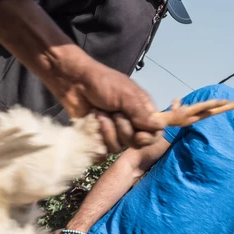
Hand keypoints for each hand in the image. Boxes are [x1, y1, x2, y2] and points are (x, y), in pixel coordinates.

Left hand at [45, 54, 164, 152]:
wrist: (74, 82)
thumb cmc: (101, 82)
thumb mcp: (125, 94)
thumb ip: (141, 113)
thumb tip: (160, 127)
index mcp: (142, 111)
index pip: (155, 133)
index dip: (148, 137)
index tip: (139, 133)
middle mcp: (131, 123)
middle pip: (137, 143)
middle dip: (124, 130)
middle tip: (114, 112)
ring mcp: (114, 132)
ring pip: (119, 147)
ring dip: (108, 130)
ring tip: (100, 113)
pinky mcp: (99, 138)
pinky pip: (103, 150)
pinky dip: (98, 137)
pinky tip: (93, 122)